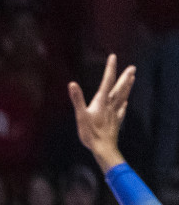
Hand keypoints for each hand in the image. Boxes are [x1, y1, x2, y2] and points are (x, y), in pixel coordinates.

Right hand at [67, 54, 134, 171]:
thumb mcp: (80, 116)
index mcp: (101, 102)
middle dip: (125, 77)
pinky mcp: (116, 121)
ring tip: (133, 78)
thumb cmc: (90, 133)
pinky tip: (126, 102)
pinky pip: (122, 110)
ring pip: (123, 97)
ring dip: (128, 87)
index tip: (113, 57)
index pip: (106, 81)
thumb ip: (77, 99)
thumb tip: (72, 84)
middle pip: (119, 88)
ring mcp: (114, 113)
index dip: (110, 69)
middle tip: (132, 68)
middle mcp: (110, 105)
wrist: (103, 147)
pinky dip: (124, 103)